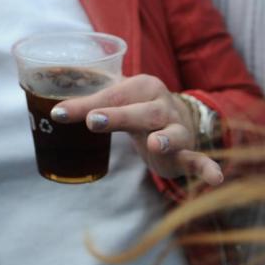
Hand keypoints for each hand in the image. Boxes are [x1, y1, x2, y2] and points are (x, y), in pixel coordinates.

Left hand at [53, 74, 223, 185]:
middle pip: (141, 110)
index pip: (112, 93)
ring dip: (165, 137)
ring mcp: (178, 127)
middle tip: (94, 120)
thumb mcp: (116, 99)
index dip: (85, 104)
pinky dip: (207, 167)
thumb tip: (50, 105)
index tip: (58, 113)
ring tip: (155, 143)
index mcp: (142, 86)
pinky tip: (215, 178)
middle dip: (118, 115)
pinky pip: (198, 159)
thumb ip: (85, 101)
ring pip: (172, 131)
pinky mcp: (188, 150)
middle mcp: (162, 103)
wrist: (180, 118)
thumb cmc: (138, 108)